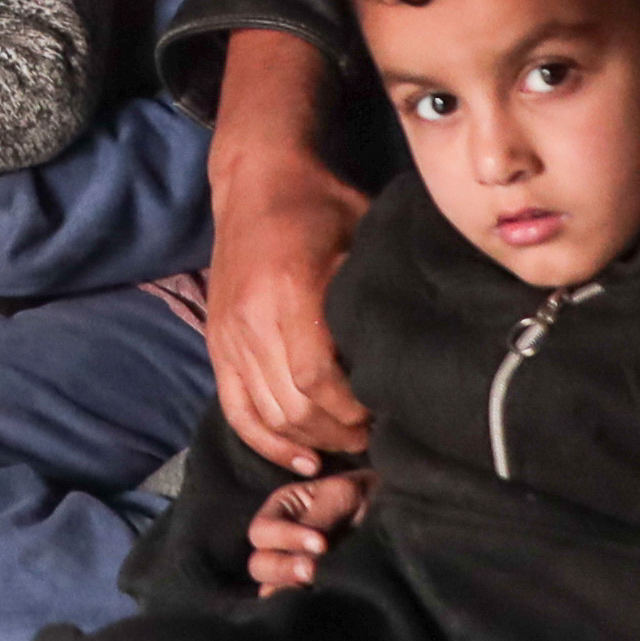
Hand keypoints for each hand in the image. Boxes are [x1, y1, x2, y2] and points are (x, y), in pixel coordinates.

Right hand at [203, 33, 373, 472]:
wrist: (256, 180)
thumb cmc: (319, 203)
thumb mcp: (362, 233)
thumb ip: (378, 287)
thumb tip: (422, 340)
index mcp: (289, 291)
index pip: (318, 378)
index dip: (353, 410)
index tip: (386, 414)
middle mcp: (251, 319)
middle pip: (294, 406)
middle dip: (339, 432)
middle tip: (377, 438)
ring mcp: (229, 335)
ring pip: (268, 415)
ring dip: (310, 441)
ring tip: (349, 445)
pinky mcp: (217, 343)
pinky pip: (236, 409)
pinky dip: (266, 442)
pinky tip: (302, 460)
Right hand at [247, 468, 363, 595]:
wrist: (392, 516)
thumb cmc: (364, 494)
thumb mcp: (341, 495)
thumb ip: (319, 519)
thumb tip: (307, 554)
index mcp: (280, 511)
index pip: (263, 530)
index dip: (286, 538)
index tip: (321, 544)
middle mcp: (279, 544)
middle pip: (259, 564)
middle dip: (283, 569)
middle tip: (312, 572)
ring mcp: (292, 571)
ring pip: (270, 589)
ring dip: (288, 591)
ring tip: (315, 589)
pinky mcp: (308, 592)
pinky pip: (291, 605)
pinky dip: (300, 606)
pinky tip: (320, 604)